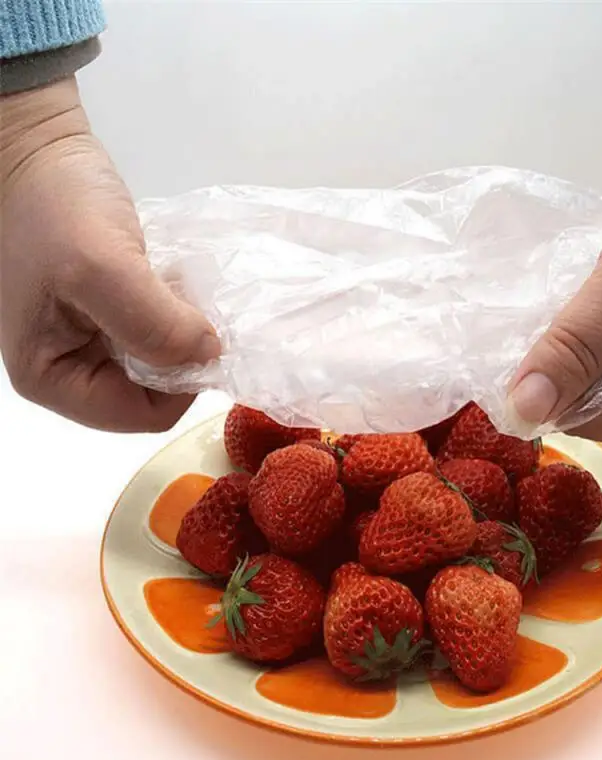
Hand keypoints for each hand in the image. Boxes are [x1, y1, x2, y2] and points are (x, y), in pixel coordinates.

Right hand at [0, 78, 218, 431]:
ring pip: (162, 361)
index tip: (198, 337)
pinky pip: (160, 331)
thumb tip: (208, 355)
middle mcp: (72, 368)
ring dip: (183, 331)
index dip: (180, 386)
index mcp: (52, 377)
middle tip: (187, 304)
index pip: (140, 416)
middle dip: (181, 354)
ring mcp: (92, 341)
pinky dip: (178, 312)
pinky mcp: (111, 314)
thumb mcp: (99, 267)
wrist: (39, 148)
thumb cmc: (53, 205)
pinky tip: (175, 281)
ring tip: (179, 288)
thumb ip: (153, 324)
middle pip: (154, 392)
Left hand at [509, 120, 601, 441]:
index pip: (592, 423)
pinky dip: (585, 342)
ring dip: (569, 355)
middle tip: (528, 327)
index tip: (510, 355)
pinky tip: (574, 314)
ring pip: (595, 387)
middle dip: (559, 373)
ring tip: (553, 316)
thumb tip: (522, 410)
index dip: (547, 395)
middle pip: (593, 410)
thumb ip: (576, 346)